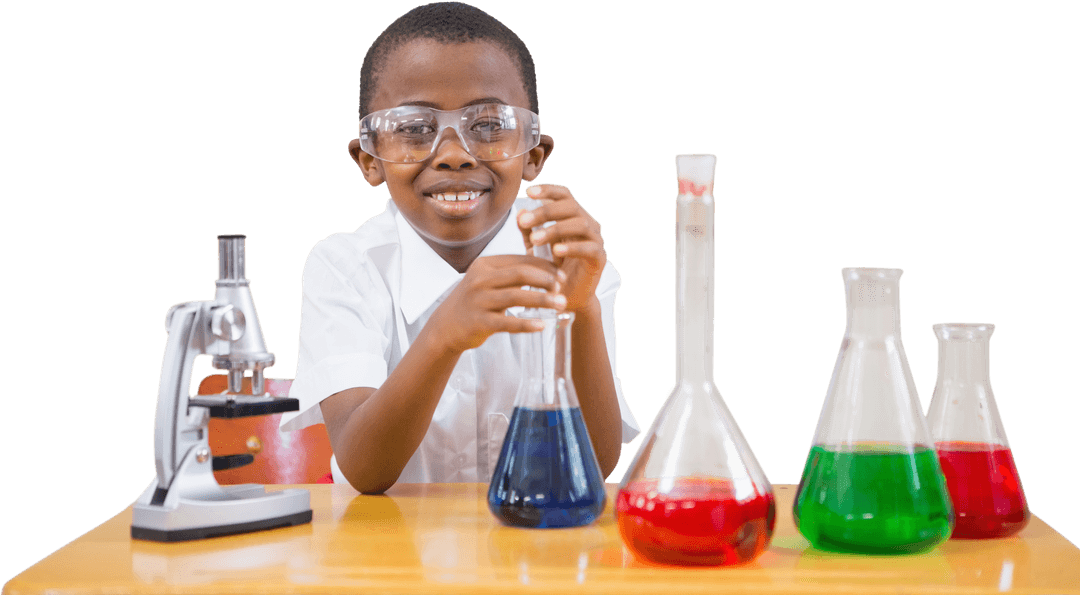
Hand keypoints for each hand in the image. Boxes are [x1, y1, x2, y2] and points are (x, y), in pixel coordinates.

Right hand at [426, 255, 567, 352]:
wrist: (447, 325)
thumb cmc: (476, 300)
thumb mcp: (488, 279)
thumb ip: (513, 272)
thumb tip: (550, 267)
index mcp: (485, 265)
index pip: (520, 261)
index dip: (545, 267)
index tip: (561, 276)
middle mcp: (480, 280)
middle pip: (520, 274)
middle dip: (546, 280)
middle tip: (563, 288)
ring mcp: (478, 301)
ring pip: (516, 297)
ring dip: (542, 300)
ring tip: (561, 304)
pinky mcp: (479, 322)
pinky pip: (507, 322)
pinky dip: (526, 324)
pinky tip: (542, 325)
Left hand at [517, 184, 606, 311]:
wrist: (566, 297)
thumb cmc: (551, 269)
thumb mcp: (534, 247)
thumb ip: (527, 230)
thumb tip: (520, 212)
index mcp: (572, 217)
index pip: (564, 195)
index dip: (548, 190)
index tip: (528, 192)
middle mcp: (587, 224)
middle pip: (571, 206)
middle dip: (545, 211)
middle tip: (525, 221)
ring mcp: (596, 240)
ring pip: (580, 224)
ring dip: (556, 229)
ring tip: (535, 239)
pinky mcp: (600, 258)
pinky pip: (590, 248)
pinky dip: (573, 247)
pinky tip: (556, 251)